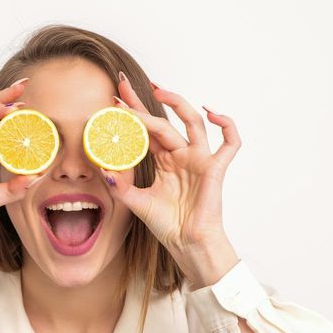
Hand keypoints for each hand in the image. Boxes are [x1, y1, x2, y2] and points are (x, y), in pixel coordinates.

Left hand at [100, 74, 241, 285]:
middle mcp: (181, 154)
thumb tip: (102, 169)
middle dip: (143, 103)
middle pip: (163, 120)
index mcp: (164, 160)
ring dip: (178, 103)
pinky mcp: (215, 168)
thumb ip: (121, 186)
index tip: (113, 100)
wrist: (187, 243)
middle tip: (123, 88)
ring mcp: (199, 159)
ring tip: (158, 91)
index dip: (131, 114)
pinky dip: (226, 125)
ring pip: (192, 122)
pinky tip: (212, 113)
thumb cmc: (168, 224)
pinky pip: (230, 143)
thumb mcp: (136, 202)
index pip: (146, 130)